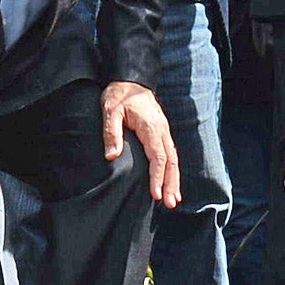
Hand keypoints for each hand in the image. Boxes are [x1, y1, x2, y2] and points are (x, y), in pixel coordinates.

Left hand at [102, 81, 179, 206]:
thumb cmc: (119, 95)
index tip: (156, 194)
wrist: (130, 80)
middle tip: (170, 204)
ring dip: (174, 181)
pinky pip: (171, 155)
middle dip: (171, 184)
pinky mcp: (162, 134)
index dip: (157, 177)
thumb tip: (111, 156)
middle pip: (171, 161)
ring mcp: (164, 132)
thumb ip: (111, 133)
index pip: (157, 156)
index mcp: (151, 127)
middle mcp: (162, 131)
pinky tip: (171, 185)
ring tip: (174, 201)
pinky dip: (172, 172)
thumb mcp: (110, 111)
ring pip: (174, 160)